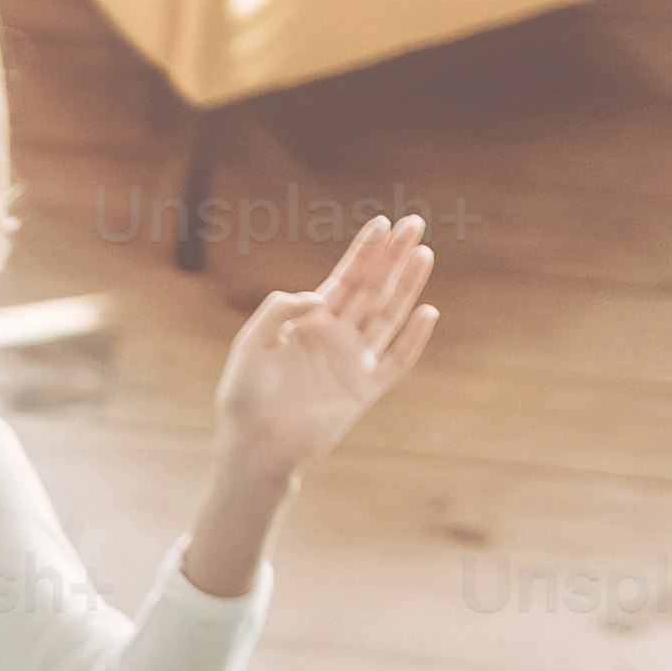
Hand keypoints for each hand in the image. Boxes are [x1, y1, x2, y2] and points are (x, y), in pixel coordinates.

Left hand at [209, 213, 438, 489]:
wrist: (255, 447)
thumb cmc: (244, 397)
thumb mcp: (250, 345)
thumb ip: (278, 312)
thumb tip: (317, 297)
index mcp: (310, 321)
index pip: (345, 278)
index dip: (364, 251)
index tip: (383, 223)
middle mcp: (337, 336)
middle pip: (373, 288)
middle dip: (393, 256)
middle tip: (415, 224)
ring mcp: (353, 361)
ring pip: (388, 316)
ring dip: (407, 286)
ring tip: (424, 254)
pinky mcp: (364, 390)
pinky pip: (396, 361)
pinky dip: (412, 339)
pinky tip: (427, 312)